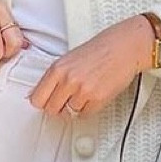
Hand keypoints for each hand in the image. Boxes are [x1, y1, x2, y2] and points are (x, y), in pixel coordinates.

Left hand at [29, 16, 155, 117]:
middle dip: (58, 107)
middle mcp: (68, 80)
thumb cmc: (100, 50)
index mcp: (57, 68)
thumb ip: (55, 77)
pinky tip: (92, 97)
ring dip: (75, 107)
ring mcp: (82, 90)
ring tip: (83, 95)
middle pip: (51, 109)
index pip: (36, 98)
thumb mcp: (69, 59)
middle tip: (65, 102)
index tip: (46, 102)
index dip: (42, 102)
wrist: (123, 47)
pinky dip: (88, 109)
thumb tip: (43, 93)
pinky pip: (84, 114)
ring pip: (69, 113)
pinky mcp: (97, 99)